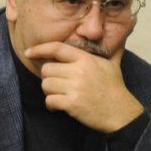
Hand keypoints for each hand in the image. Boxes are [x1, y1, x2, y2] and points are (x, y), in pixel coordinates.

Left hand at [25, 41, 143, 132]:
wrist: (121, 113)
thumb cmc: (115, 89)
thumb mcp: (113, 65)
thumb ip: (113, 50)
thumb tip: (121, 37)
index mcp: (86, 59)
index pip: (57, 48)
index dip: (40, 49)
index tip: (29, 52)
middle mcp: (79, 71)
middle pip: (47, 69)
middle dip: (49, 78)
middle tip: (57, 85)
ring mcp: (75, 88)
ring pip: (46, 85)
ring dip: (49, 92)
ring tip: (59, 96)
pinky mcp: (72, 104)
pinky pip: (50, 100)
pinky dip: (51, 105)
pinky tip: (57, 107)